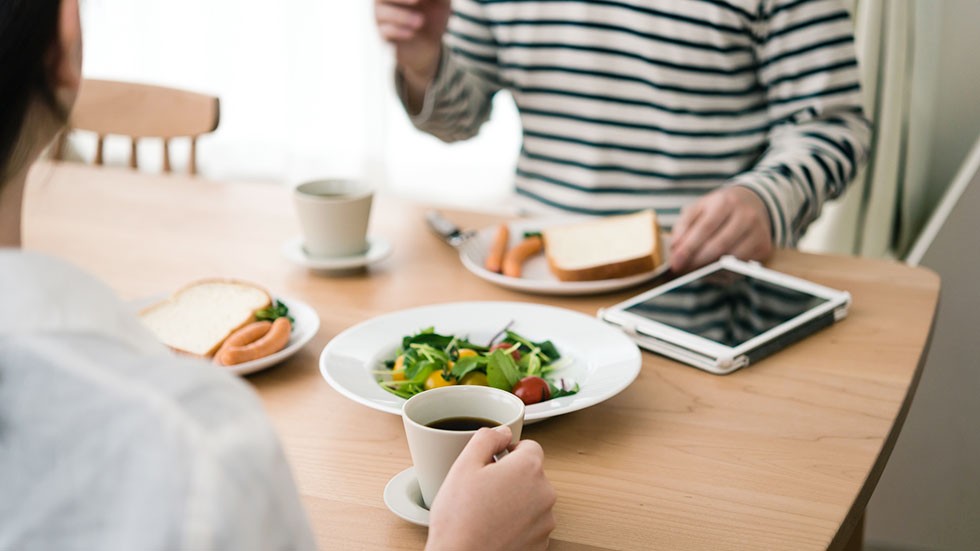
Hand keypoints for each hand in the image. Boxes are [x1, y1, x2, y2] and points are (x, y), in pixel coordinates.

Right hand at [375, 0, 449, 87]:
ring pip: (380, 14)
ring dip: (400, 16)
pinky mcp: (384, 38)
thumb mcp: (441, 2)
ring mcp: (381, 20)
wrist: (430, 48)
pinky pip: (383, 33)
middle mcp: (385, 2)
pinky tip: (412, 33)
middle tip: (417, 0)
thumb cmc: (434, 17)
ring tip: (420, 22)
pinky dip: (396, 32)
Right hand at [426, 427, 556, 550]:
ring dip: (516, 501)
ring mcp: (545, 521)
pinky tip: (495, 529)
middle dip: (511, 477)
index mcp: (528, 468)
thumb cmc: (459, 519)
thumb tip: (502, 432)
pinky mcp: (541, 543)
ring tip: (487, 512)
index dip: (508, 452)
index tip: (492, 463)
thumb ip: (486, 438)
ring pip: (532, 499)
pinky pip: (532, 524)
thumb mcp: (464, 465)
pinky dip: (517, 524)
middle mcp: (544, 493)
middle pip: (531, 474)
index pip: (530, 446)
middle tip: (483, 490)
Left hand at [670, 186, 773, 272]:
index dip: (688, 248)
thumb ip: (684, 226)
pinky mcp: (764, 247)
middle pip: (720, 246)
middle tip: (681, 270)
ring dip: (709, 269)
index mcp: (726, 202)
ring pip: (731, 259)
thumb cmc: (719, 208)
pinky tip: (711, 271)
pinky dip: (723, 273)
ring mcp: (758, 232)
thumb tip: (675, 249)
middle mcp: (746, 216)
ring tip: (694, 271)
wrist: (752, 202)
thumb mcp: (699, 208)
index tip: (675, 263)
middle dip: (697, 262)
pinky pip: (740, 268)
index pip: (705, 228)